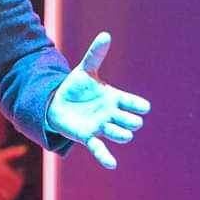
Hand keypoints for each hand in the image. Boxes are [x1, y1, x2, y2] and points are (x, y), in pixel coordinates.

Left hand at [46, 31, 149, 168]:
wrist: (57, 102)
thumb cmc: (77, 87)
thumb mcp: (85, 69)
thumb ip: (95, 54)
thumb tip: (105, 34)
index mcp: (114, 98)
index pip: (132, 103)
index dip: (138, 105)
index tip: (142, 107)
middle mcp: (111, 114)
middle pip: (130, 120)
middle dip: (131, 121)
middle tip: (131, 120)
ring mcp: (101, 126)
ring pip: (118, 133)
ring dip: (121, 134)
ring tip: (123, 134)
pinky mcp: (88, 136)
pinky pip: (99, 149)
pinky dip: (105, 157)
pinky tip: (112, 165)